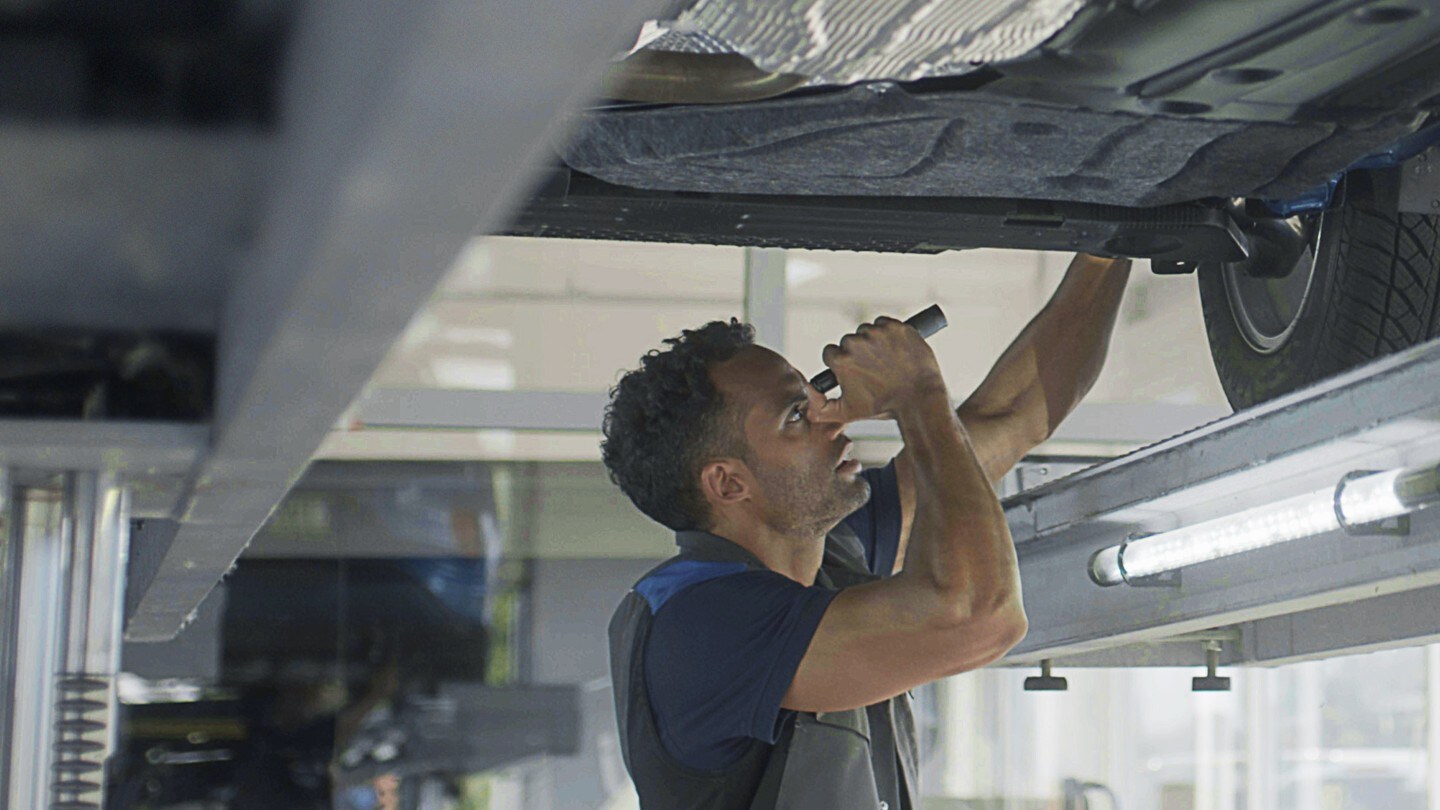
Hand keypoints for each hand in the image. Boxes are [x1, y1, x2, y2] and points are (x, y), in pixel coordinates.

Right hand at [816, 316, 946, 423]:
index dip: (842, 364)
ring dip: (872, 342)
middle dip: (857, 353)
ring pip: (866, 331)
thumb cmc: (883, 407)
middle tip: (874, 369)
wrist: (919, 398)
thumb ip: (820, 408)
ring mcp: (878, 332)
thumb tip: (808, 393)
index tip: (855, 372)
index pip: (831, 353)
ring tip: (886, 361)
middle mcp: (857, 342)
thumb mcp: (847, 413)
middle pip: (849, 342)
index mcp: (841, 360)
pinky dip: (888, 333)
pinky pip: (884, 323)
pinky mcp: (896, 326)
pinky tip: (894, 350)